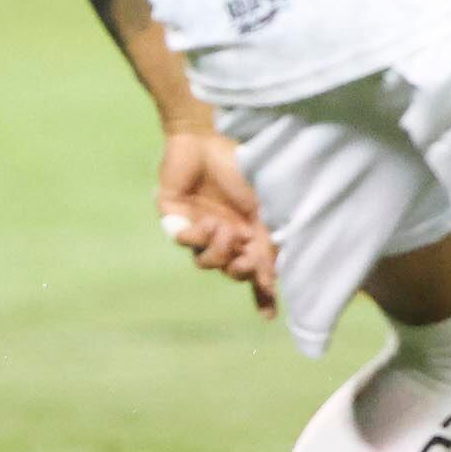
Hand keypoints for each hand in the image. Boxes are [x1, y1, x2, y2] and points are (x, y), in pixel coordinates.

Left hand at [156, 125, 275, 317]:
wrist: (208, 134)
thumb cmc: (242, 163)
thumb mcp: (263, 206)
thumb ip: (269, 241)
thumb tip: (275, 278)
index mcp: (251, 229)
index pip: (257, 268)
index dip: (263, 293)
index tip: (269, 318)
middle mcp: (226, 232)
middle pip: (232, 271)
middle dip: (240, 269)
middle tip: (246, 253)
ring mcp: (200, 227)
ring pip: (206, 263)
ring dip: (218, 250)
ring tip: (224, 229)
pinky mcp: (175, 217)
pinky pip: (183, 242)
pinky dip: (196, 237)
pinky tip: (206, 222)